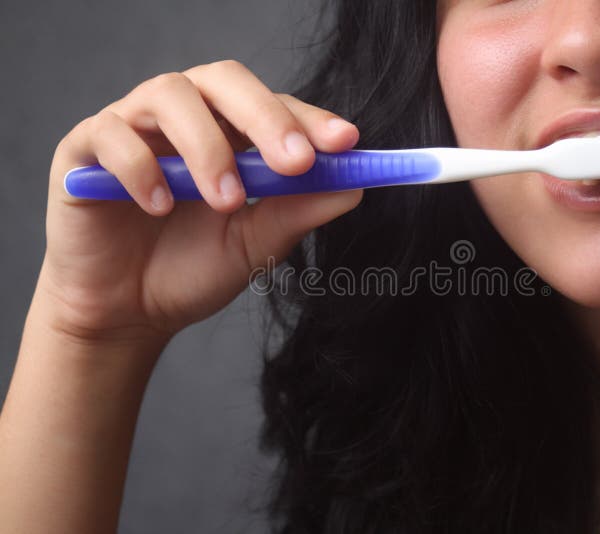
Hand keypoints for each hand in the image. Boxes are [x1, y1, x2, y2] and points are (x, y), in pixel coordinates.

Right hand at [39, 59, 361, 343]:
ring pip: (170, 96)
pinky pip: (111, 134)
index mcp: (229, 134)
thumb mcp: (254, 245)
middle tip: (294, 162)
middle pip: (224, 82)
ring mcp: (133, 127)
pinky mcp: (84, 150)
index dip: (308, 118)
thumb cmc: (190, 271)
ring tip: (224, 201)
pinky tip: (159, 207)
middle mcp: (184, 118)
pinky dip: (141, 167)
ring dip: (206, 147)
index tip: (344, 143)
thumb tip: (354, 185)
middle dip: (265, 118)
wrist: (126, 314)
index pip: (273, 106)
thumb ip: (296, 212)